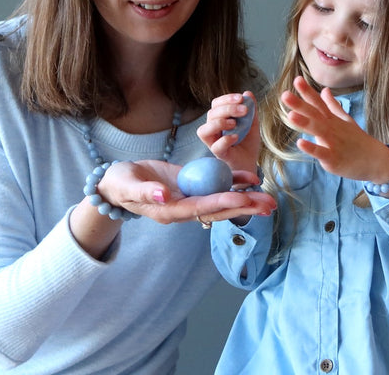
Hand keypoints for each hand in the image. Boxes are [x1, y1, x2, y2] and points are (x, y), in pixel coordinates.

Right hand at [96, 159, 275, 224]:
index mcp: (170, 210)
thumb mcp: (127, 185)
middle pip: (219, 210)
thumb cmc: (119, 183)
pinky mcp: (193, 187)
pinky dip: (235, 182)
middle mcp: (185, 208)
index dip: (223, 203)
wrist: (117, 183)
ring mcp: (190, 198)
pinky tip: (252, 178)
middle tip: (270, 205)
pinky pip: (217, 186)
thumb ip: (145, 191)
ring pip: (223, 200)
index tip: (244, 199)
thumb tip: (165, 195)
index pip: (202, 208)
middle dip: (245, 207)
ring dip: (247, 199)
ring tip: (270, 199)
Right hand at [199, 91, 261, 171]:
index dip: (226, 99)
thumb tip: (248, 93)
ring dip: (219, 123)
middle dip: (227, 109)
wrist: (251, 165)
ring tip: (235, 124)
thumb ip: (251, 110)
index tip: (241, 98)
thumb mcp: (253, 124)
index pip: (215, 105)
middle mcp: (213, 131)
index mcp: (219, 120)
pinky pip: (215, 146)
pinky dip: (226, 139)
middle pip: (210, 115)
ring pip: (203, 130)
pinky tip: (236, 136)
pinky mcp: (220, 156)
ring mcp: (214, 144)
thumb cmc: (248, 144)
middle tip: (244, 110)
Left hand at [281, 76, 388, 184]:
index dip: (307, 92)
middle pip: (315, 114)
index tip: (296, 80)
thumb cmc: (358, 141)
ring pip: (317, 131)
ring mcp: (333, 143)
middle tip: (285, 95)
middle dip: (300, 105)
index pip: (319, 103)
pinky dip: (312, 148)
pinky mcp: (334, 159)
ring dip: (304, 123)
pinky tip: (300, 142)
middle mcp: (332, 128)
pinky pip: (321, 153)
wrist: (376, 161)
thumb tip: (324, 90)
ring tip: (290, 115)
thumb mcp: (346, 120)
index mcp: (333, 119)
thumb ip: (333, 106)